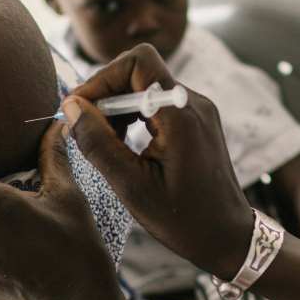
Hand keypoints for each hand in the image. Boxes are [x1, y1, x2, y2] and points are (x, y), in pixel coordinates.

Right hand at [66, 44, 256, 278]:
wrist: (229, 237)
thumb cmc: (184, 220)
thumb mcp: (132, 186)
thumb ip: (98, 143)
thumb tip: (71, 107)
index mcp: (181, 115)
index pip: (138, 62)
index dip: (103, 78)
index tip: (80, 108)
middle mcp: (194, 103)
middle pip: (139, 71)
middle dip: (106, 95)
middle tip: (86, 129)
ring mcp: (198, 111)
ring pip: (146, 86)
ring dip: (118, 107)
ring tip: (105, 143)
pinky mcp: (197, 122)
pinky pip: (158, 103)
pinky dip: (134, 117)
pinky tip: (125, 146)